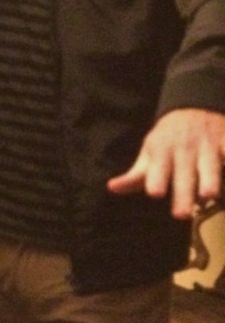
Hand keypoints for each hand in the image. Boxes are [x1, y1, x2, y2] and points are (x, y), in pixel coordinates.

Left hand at [106, 108, 224, 217]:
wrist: (192, 107)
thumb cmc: (167, 140)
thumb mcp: (149, 153)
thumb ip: (135, 175)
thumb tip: (111, 188)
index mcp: (162, 152)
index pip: (158, 168)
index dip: (157, 179)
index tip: (155, 193)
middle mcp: (185, 149)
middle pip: (184, 174)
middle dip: (183, 192)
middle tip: (181, 214)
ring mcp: (208, 145)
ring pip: (210, 164)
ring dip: (210, 178)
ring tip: (209, 195)